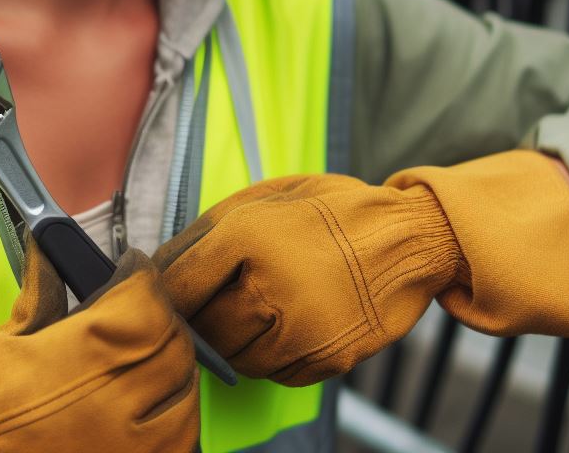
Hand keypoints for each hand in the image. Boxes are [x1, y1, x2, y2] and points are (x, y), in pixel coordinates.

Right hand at [0, 239, 198, 451]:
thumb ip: (39, 295)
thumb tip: (47, 248)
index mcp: (76, 359)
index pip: (144, 305)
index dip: (144, 279)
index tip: (133, 270)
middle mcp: (109, 406)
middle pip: (171, 346)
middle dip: (160, 320)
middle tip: (139, 311)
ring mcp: (122, 450)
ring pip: (185, 399)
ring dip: (176, 374)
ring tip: (150, 362)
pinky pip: (179, 447)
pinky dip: (175, 424)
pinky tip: (155, 411)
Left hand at [153, 150, 568, 386]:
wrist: (407, 237)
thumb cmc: (331, 210)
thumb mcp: (267, 196)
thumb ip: (212, 229)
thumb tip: (165, 265)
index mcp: (247, 236)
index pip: (180, 284)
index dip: (165, 292)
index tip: (161, 295)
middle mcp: (268, 287)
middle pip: (203, 328)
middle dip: (197, 319)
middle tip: (205, 305)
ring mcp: (299, 330)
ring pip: (235, 356)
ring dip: (231, 340)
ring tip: (249, 310)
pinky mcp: (325, 358)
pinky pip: (274, 371)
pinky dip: (269, 355)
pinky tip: (283, 323)